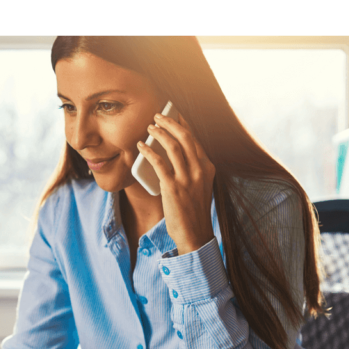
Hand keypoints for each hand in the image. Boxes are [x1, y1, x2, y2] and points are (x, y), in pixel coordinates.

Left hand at [137, 113, 216, 254]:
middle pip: (185, 137)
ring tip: (149, 127)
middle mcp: (200, 170)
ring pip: (173, 146)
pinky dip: (148, 151)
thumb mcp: (200, 186)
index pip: (195, 139)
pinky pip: (159, 163)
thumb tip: (174, 153)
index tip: (174, 114)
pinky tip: (140, 146)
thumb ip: (192, 170)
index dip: (183, 124)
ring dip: (159, 133)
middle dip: (170, 122)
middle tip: (158, 115)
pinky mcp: (173, 187)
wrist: (195, 234)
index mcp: (208, 168)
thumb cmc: (194, 212)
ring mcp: (187, 179)